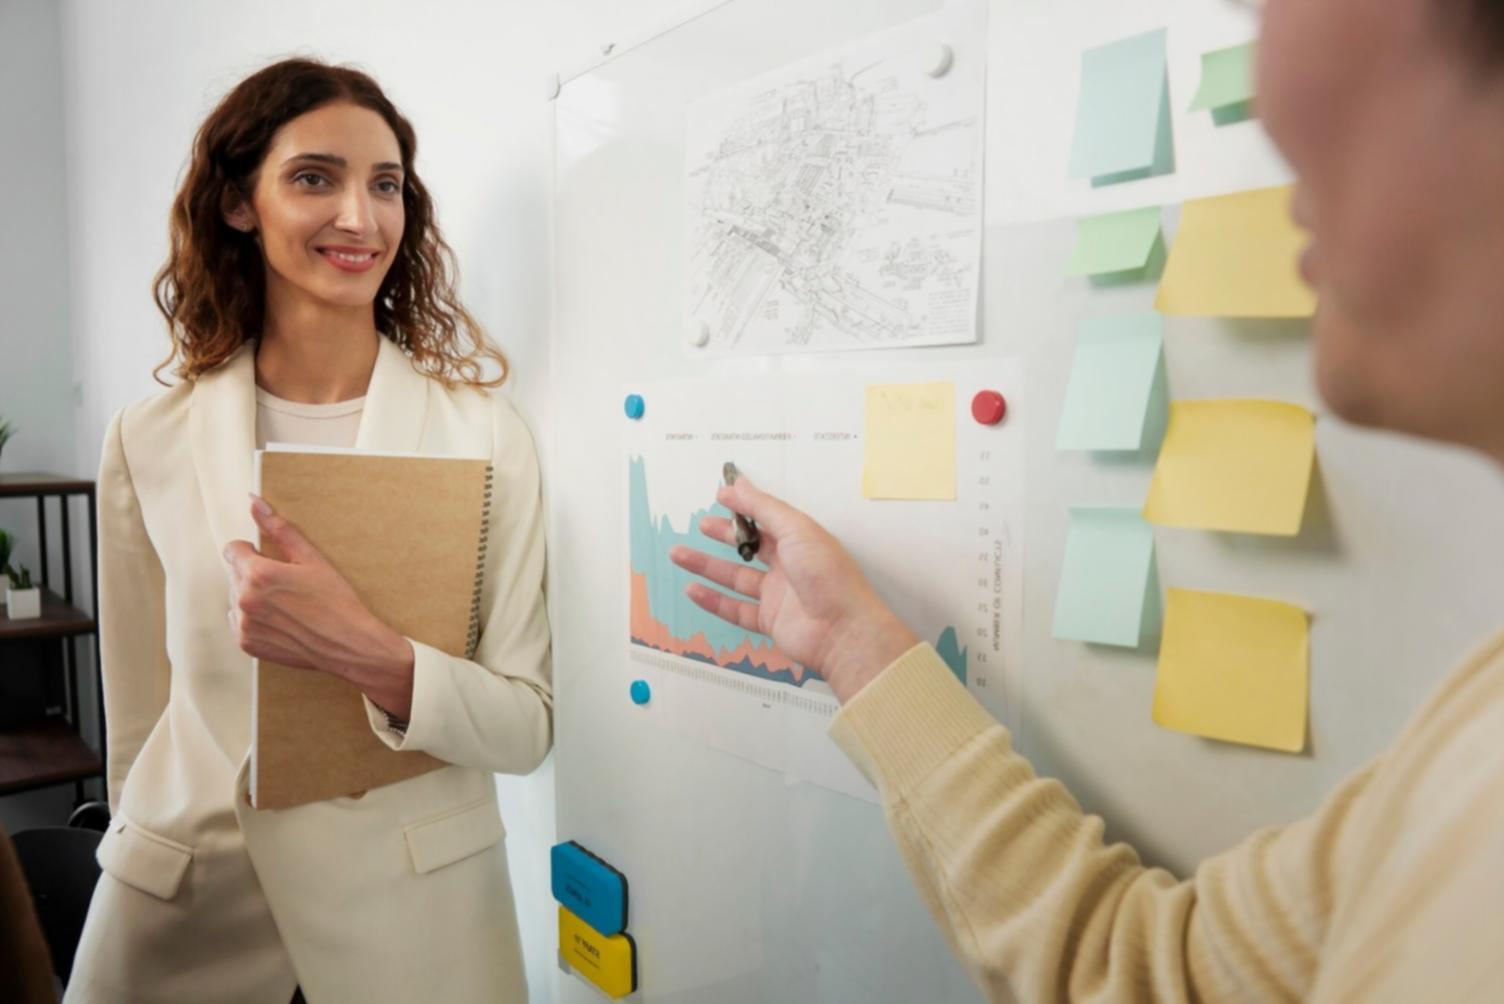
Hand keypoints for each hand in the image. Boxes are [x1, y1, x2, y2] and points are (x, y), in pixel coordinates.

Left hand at [223, 493, 415, 719]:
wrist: (348, 643)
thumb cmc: (335, 599)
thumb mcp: (311, 559)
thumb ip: (279, 529)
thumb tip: (254, 502)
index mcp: (258, 573)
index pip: (232, 550)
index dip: (252, 551)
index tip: (272, 561)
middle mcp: (243, 599)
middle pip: (234, 574)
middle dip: (253, 574)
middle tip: (286, 585)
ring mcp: (244, 624)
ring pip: (235, 598)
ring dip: (252, 597)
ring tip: (285, 605)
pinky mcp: (247, 644)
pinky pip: (238, 622)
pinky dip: (254, 619)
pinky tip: (280, 620)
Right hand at [669, 477, 917, 703]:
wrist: (842, 630)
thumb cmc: (828, 575)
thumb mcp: (797, 529)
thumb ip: (764, 507)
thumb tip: (738, 485)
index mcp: (800, 540)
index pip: (767, 518)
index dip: (744, 507)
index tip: (719, 495)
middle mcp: (789, 566)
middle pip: (750, 547)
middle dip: (724, 536)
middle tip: (701, 526)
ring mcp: (778, 595)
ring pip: (735, 577)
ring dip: (707, 566)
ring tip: (678, 554)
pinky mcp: (769, 621)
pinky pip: (735, 609)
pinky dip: (713, 600)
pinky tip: (693, 590)